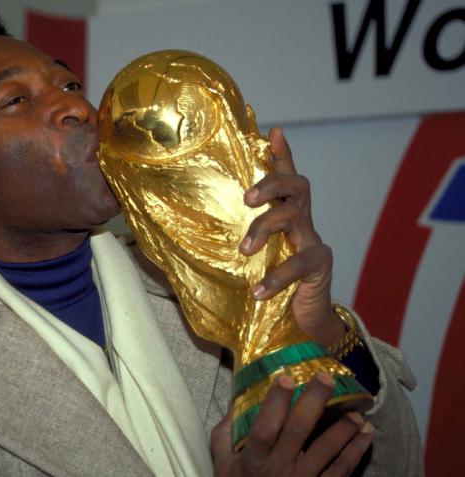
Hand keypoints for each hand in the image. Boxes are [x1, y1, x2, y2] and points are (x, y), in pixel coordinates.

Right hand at [211, 374, 373, 476]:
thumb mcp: (223, 465)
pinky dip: (356, 451)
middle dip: (314, 402)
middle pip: (299, 430)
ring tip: (356, 410)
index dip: (275, 403)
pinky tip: (367, 434)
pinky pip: (342, 470)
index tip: (285, 378)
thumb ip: (224, 435)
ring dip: (344, 427)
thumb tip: (234, 402)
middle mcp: (280, 469)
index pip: (265, 427)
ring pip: (327, 450)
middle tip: (326, 378)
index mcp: (254, 460)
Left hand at [240, 128, 343, 346]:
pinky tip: (258, 291)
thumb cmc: (272, 286)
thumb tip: (181, 238)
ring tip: (245, 249)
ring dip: (265, 227)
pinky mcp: (320, 266)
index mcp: (285, 216)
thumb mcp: (250, 260)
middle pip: (297, 186)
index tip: (273, 131)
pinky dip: (277, 276)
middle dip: (271, 183)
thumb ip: (229, 244)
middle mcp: (302, 223)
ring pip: (294, 216)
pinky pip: (300, 262)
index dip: (282, 155)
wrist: (303, 323)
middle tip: (246, 198)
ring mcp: (313, 241)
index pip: (286, 178)